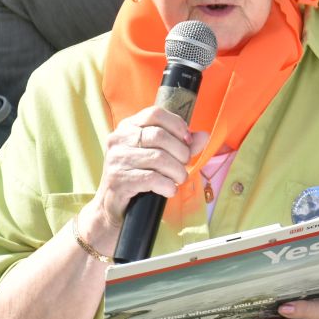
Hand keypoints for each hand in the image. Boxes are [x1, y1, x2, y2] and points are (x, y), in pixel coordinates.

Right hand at [92, 107, 207, 222]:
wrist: (114, 205)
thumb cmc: (140, 175)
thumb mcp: (160, 155)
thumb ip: (182, 144)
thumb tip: (204, 136)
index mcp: (128, 127)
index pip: (155, 113)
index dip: (177, 125)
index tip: (187, 140)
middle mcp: (119, 139)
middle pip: (160, 136)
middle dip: (181, 152)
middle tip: (184, 165)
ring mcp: (116, 159)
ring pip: (158, 158)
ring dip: (177, 171)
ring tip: (179, 179)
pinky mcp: (118, 180)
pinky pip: (152, 178)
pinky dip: (167, 185)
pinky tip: (169, 190)